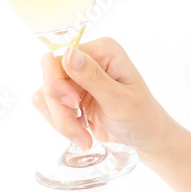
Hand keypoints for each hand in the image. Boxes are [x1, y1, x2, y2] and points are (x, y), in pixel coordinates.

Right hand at [32, 37, 169, 158]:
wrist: (145, 140)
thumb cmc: (142, 118)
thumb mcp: (120, 100)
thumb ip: (93, 78)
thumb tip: (68, 53)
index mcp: (102, 51)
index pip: (61, 58)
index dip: (58, 83)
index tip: (75, 106)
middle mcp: (86, 59)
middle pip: (49, 78)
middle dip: (60, 109)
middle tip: (79, 132)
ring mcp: (75, 77)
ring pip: (45, 95)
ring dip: (61, 122)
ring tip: (84, 139)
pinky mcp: (68, 95)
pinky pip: (46, 106)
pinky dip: (59, 124)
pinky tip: (80, 134)